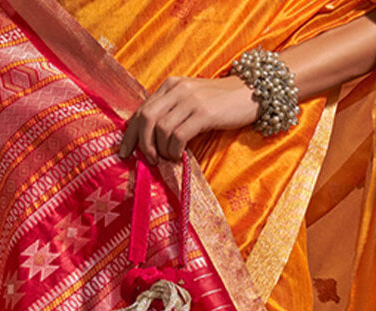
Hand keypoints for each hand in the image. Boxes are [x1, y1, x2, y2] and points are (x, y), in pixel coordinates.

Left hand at [118, 75, 257, 163]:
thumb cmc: (219, 104)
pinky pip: (178, 136)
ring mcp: (190, 100)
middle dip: (142, 144)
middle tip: (149, 160)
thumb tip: (150, 140)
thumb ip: (171, 113)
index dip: (130, 134)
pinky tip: (180, 155)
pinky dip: (175, 150)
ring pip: (161, 130)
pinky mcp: (203, 113)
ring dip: (162, 150)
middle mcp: (177, 89)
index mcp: (170, 86)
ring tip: (170, 157)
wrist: (250, 93)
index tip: (124, 153)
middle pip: (146, 118)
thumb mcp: (191, 102)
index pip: (141, 110)